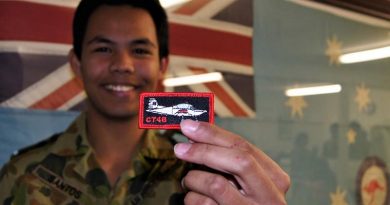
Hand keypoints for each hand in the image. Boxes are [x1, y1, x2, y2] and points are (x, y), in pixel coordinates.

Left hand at [174, 120, 289, 204]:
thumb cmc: (246, 202)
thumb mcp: (246, 179)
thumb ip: (227, 158)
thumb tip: (197, 135)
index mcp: (274, 178)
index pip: (244, 147)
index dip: (214, 134)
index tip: (190, 126)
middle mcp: (269, 196)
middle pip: (237, 160)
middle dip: (204, 150)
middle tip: (180, 148)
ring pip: (216, 184)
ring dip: (193, 179)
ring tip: (189, 181)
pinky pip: (203, 204)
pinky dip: (192, 198)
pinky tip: (195, 198)